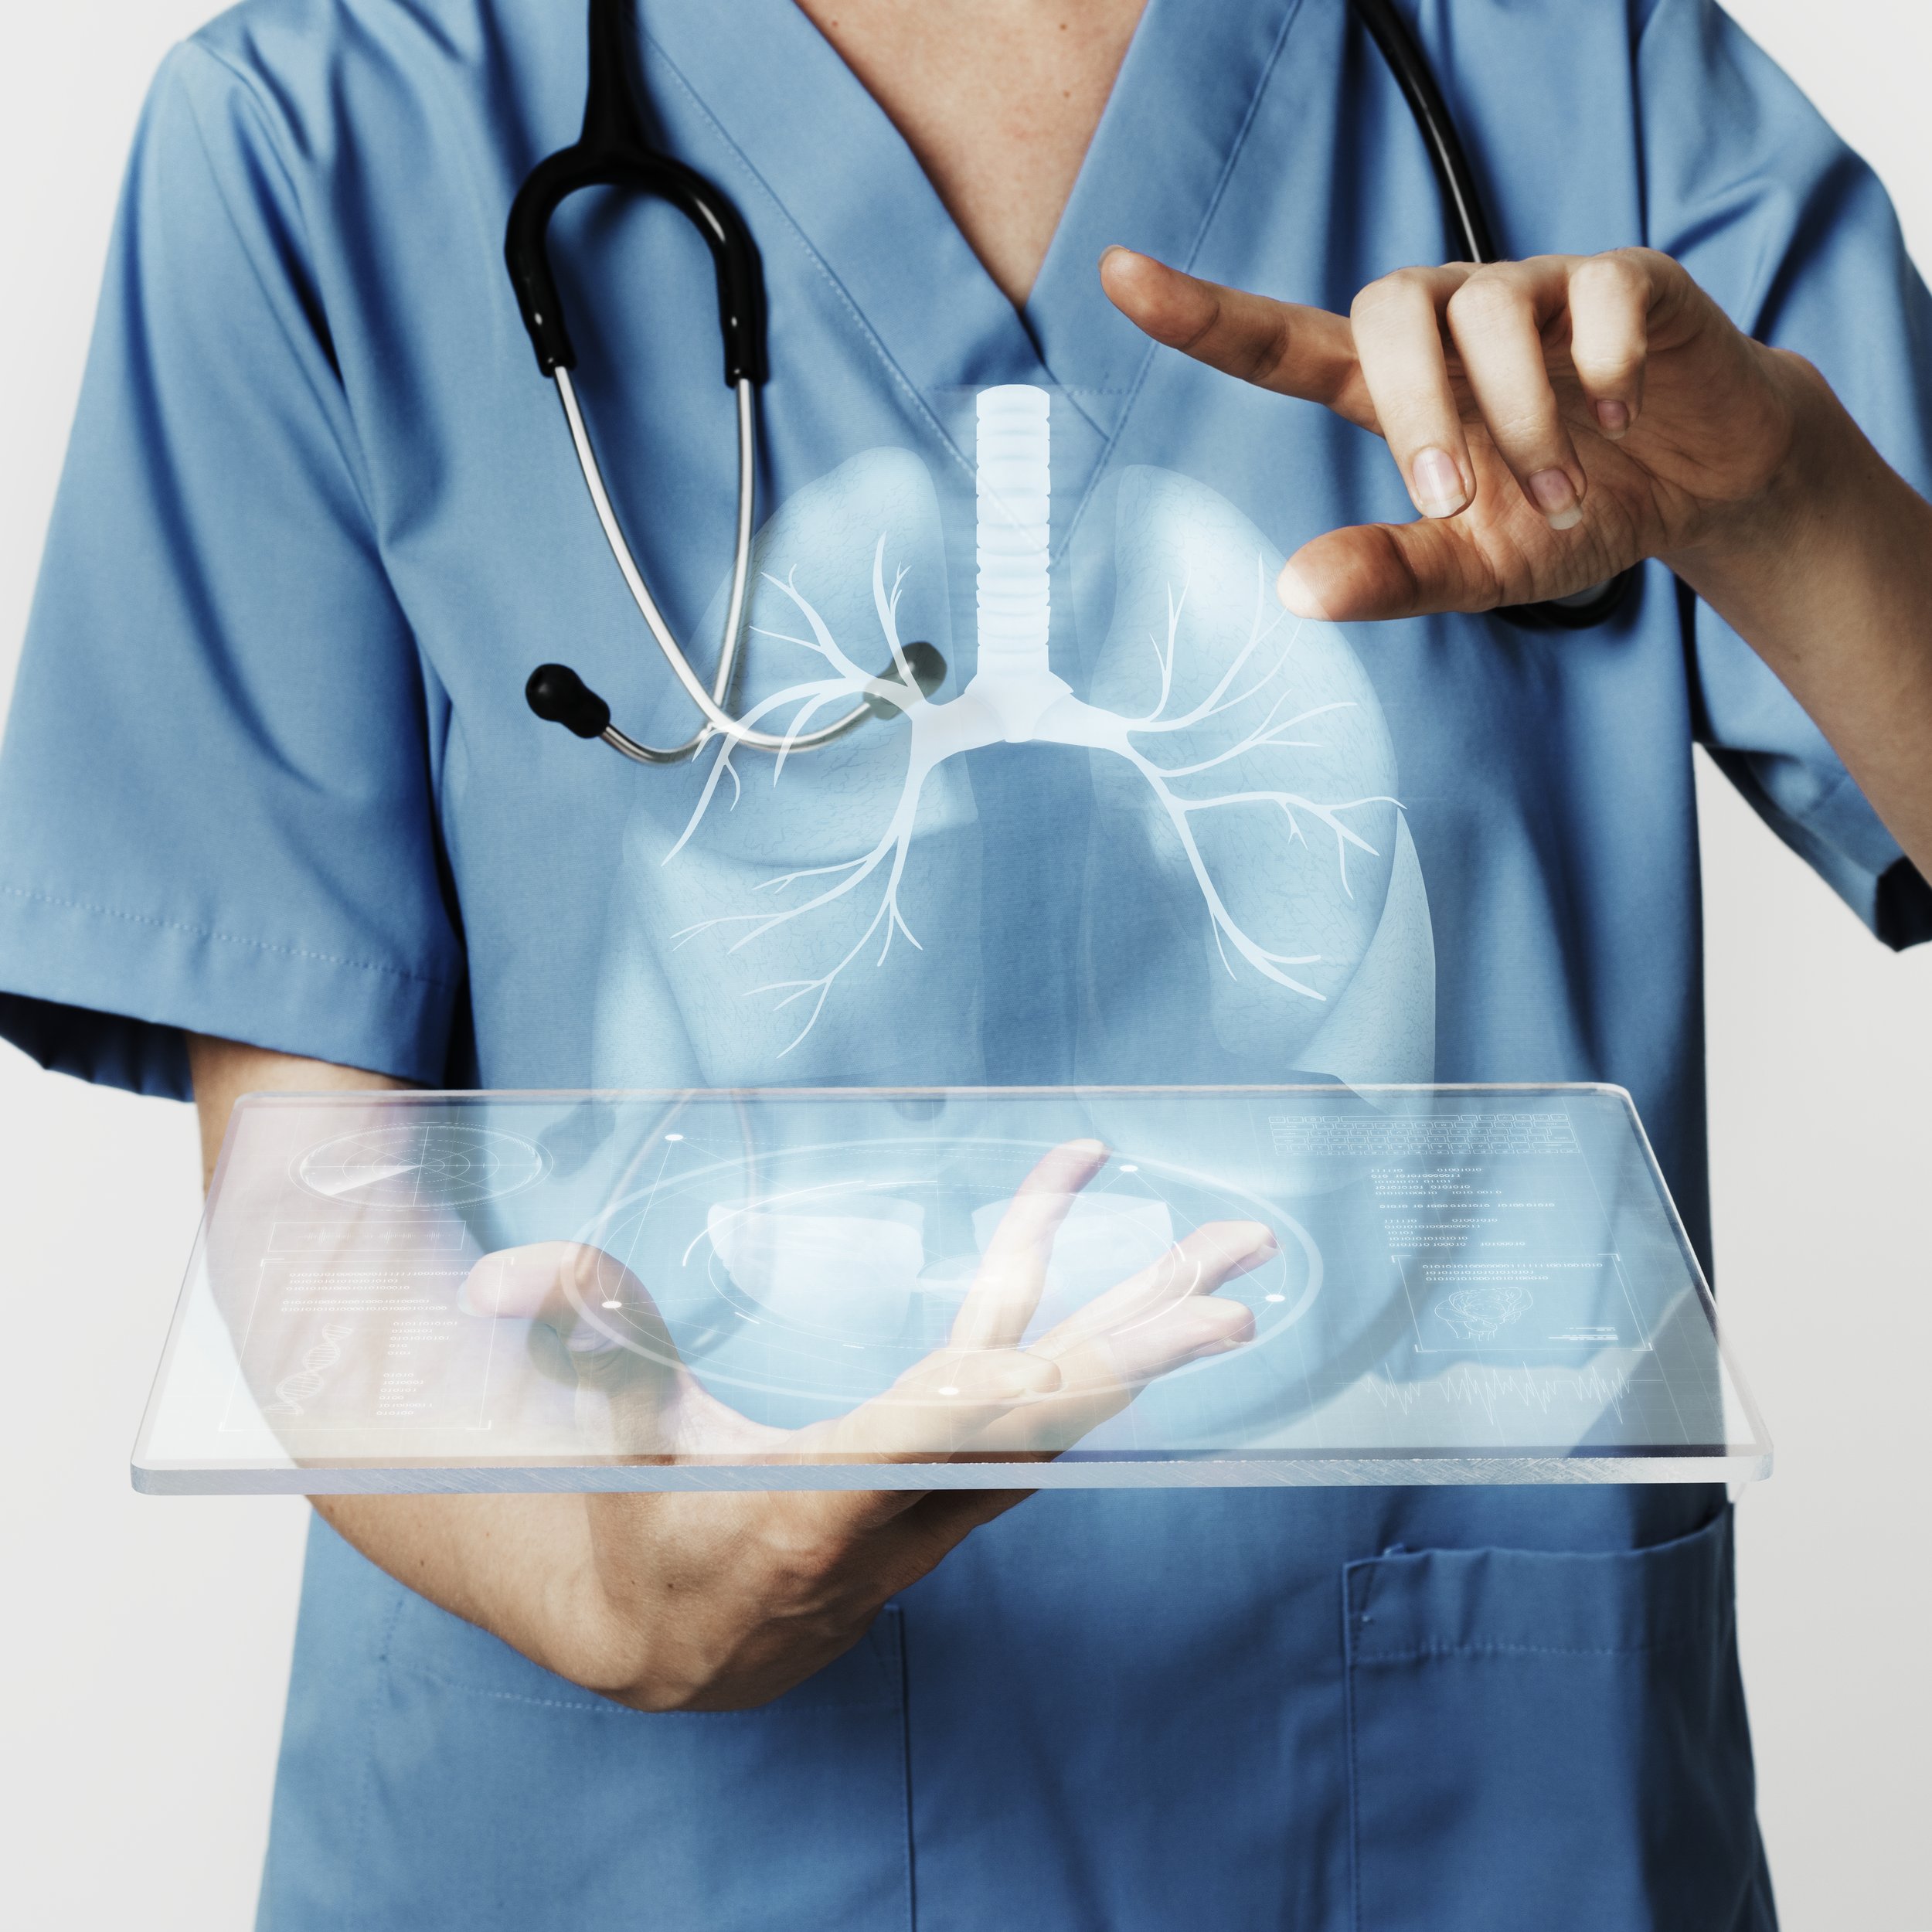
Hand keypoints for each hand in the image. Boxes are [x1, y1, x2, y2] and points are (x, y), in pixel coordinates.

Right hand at [460, 1140, 1270, 1709]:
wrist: (660, 1639)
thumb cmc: (624, 1524)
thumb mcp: (586, 1428)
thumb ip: (564, 1330)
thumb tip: (504, 1274)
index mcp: (800, 1514)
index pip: (915, 1460)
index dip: (995, 1411)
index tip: (1080, 1365)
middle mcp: (895, 1521)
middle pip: (1035, 1436)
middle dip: (1133, 1354)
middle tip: (1233, 1282)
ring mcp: (937, 1506)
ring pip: (1059, 1419)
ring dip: (1143, 1339)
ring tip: (1228, 1263)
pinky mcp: (946, 1484)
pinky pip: (1034, 1415)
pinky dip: (1085, 1349)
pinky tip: (1136, 1297)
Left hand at [1100, 244, 1812, 620]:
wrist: (1702, 483)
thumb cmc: (1569, 513)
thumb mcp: (1477, 567)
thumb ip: (1393, 574)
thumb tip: (1293, 593)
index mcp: (1393, 389)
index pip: (1279, 340)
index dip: (1200, 312)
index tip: (1115, 274)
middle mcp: (1449, 325)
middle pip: (1385, 308)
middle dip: (1416, 411)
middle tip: (1457, 501)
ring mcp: (1534, 293)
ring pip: (1488, 307)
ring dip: (1522, 419)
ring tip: (1563, 494)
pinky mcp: (1622, 280)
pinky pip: (1595, 293)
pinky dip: (1603, 367)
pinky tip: (1622, 417)